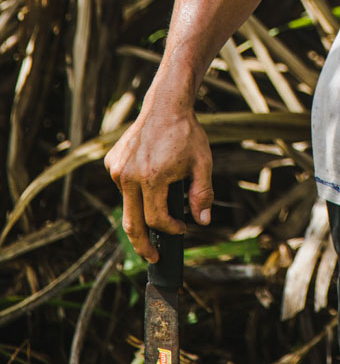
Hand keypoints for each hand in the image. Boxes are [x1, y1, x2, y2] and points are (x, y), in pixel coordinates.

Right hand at [105, 93, 212, 261]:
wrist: (165, 106)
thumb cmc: (186, 134)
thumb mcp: (203, 163)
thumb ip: (202, 194)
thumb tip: (203, 221)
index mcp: (152, 177)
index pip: (156, 219)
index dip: (170, 229)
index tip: (182, 228)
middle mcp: (128, 175)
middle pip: (132, 223)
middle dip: (143, 245)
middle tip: (154, 257)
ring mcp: (117, 169)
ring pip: (128, 205)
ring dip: (143, 211)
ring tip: (161, 200)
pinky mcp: (111, 163)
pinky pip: (123, 187)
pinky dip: (136, 191)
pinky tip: (151, 175)